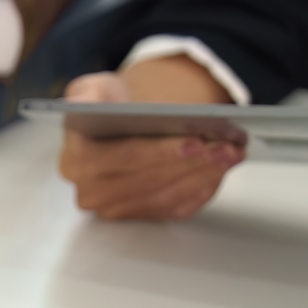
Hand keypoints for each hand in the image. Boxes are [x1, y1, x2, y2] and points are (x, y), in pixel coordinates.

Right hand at [57, 56, 244, 220]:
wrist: (120, 127)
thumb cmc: (109, 108)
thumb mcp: (92, 89)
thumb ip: (85, 94)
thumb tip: (81, 104)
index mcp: (75, 162)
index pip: (121, 159)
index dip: (159, 152)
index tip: (194, 142)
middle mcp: (91, 192)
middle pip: (149, 180)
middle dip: (192, 163)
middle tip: (226, 146)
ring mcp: (116, 209)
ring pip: (166, 196)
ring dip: (203, 175)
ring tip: (231, 153)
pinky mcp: (140, 218)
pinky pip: (176, 208)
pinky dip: (203, 188)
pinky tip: (222, 168)